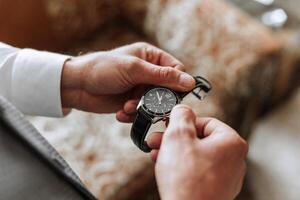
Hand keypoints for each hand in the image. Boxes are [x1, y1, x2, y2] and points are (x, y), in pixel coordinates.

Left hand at [61, 42, 194, 119]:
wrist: (76, 85)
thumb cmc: (103, 69)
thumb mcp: (134, 69)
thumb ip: (162, 76)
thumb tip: (190, 82)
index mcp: (151, 57)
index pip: (176, 70)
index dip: (177, 83)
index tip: (171, 95)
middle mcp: (148, 72)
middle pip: (168, 90)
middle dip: (157, 100)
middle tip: (145, 104)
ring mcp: (140, 88)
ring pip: (155, 104)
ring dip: (143, 109)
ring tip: (127, 107)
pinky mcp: (132, 102)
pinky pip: (142, 112)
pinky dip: (133, 115)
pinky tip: (121, 112)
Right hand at [148, 105, 247, 199]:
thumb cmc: (186, 180)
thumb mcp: (178, 137)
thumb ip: (181, 115)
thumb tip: (183, 109)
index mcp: (231, 143)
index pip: (206, 122)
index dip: (183, 122)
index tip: (168, 126)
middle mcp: (234, 160)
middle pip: (200, 139)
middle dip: (174, 139)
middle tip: (157, 140)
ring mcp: (226, 177)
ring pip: (196, 155)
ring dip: (175, 152)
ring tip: (157, 154)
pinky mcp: (216, 189)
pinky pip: (198, 170)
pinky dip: (182, 166)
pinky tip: (166, 167)